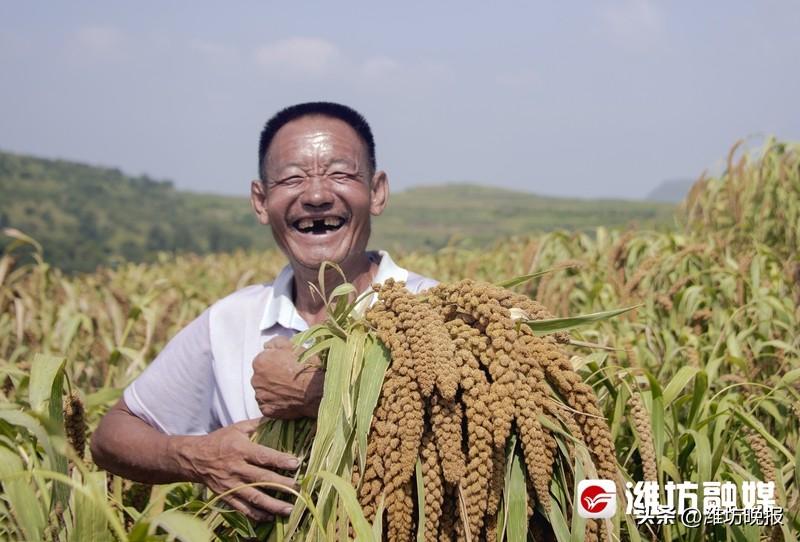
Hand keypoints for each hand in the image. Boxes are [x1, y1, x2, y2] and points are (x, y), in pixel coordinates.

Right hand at [173, 418, 299, 520]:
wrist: (194, 458)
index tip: (296, 464)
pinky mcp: (226, 496)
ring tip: (290, 509)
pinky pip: (243, 508)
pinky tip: (271, 517)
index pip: (263, 456)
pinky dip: (257, 514)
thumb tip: (277, 416)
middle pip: (262, 479)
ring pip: (254, 497)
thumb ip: (257, 424)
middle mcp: (236, 468)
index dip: (280, 460)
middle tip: (299, 488)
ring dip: (273, 505)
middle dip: (282, 485)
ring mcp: (231, 485)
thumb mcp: (237, 428)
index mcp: (240, 450)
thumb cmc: (220, 440)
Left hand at [251, 336, 324, 418]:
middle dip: (272, 376)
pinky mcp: (266, 410)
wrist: (317, 392)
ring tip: (290, 390)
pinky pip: (268, 405)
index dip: (276, 362)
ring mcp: (260, 396)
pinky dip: (275, 403)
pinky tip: (288, 399)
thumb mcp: (293, 346)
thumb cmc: (306, 367)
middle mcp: (255, 379)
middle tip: (289, 378)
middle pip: (262, 376)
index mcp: (260, 362)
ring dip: (273, 390)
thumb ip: (275, 342)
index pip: (263, 359)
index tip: (286, 365)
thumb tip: (267, 346)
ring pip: (264, 391)